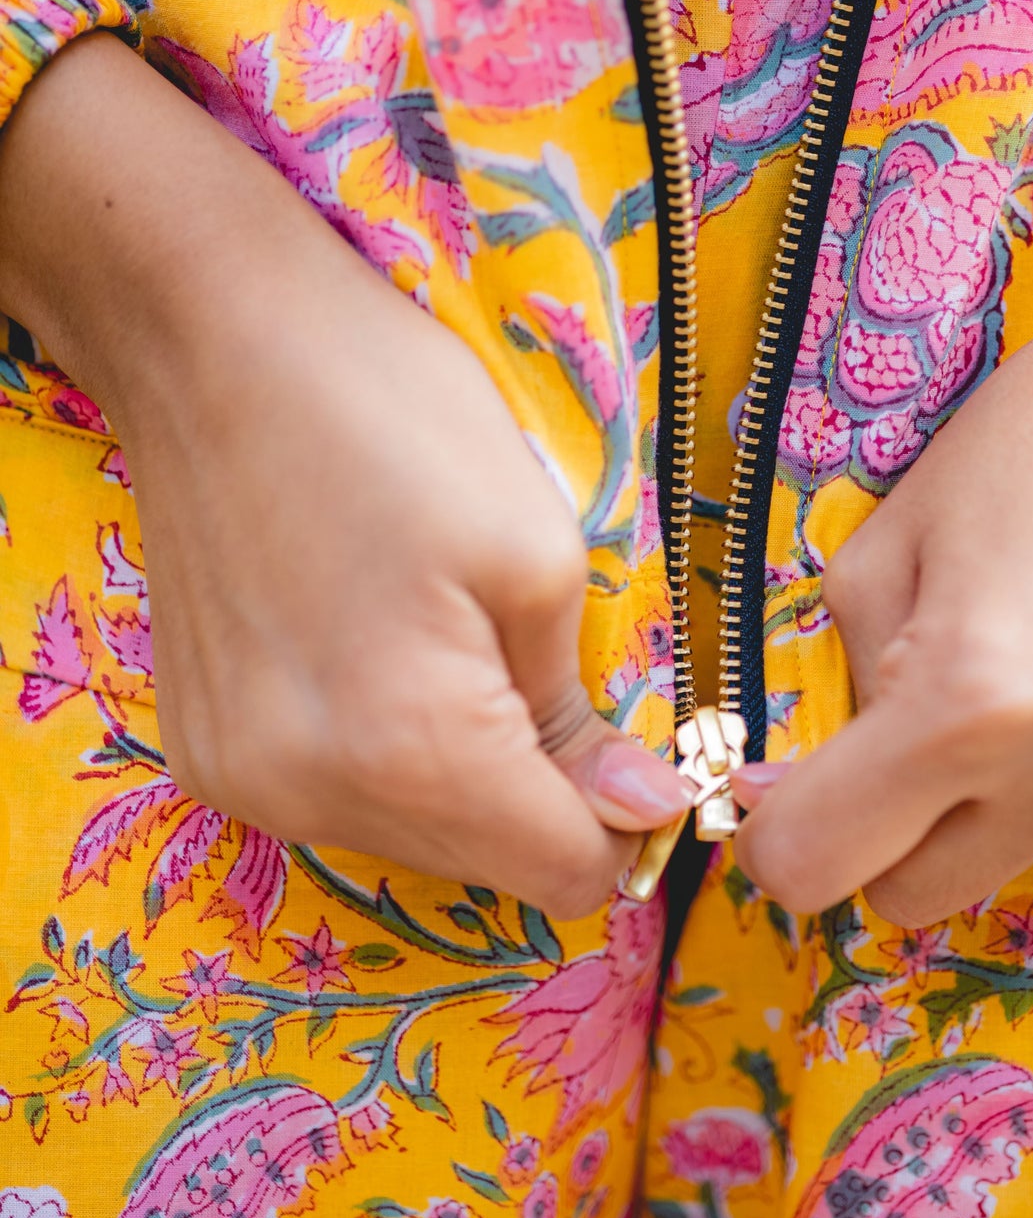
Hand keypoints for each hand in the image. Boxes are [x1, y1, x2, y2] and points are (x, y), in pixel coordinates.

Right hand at [0, 36, 686, 917]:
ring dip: (467, 782)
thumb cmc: (391, 416)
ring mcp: (240, 784)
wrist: (210, 341)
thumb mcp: (537, 553)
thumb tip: (645, 811)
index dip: (627, 820)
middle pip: (489, 872)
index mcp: (410, 751)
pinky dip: (388, 760)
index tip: (643, 744)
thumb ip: (584, 712)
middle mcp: (308, 798)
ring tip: (458, 648)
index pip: (566, 875)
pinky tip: (387, 657)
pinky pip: (339, 805)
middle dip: (547, 800)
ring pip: (414, 844)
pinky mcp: (202, 753)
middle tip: (552, 673)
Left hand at [733, 142, 1032, 921]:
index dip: (782, 830)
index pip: (815, 867)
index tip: (791, 788)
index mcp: (968, 706)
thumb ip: (835, 682)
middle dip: (882, 832)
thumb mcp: (884, 548)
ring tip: (1031, 674)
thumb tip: (797, 788)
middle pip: (908, 899)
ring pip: (1008, 865)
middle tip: (903, 730)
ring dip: (989, 803)